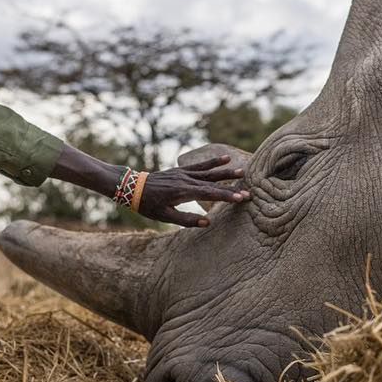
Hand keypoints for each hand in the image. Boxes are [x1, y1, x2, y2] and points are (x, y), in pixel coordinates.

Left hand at [136, 155, 250, 227]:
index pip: (209, 194)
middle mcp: (186, 180)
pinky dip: (213, 162)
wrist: (133, 187)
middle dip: (231, 187)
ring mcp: (184, 173)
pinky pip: (200, 165)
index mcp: (183, 192)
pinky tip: (226, 159)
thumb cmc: (148, 205)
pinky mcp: (182, 171)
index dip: (226, 196)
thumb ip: (186, 219)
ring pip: (209, 172)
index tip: (241, 198)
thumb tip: (207, 222)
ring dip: (226, 172)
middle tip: (248, 189)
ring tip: (242, 171)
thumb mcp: (165, 217)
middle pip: (213, 183)